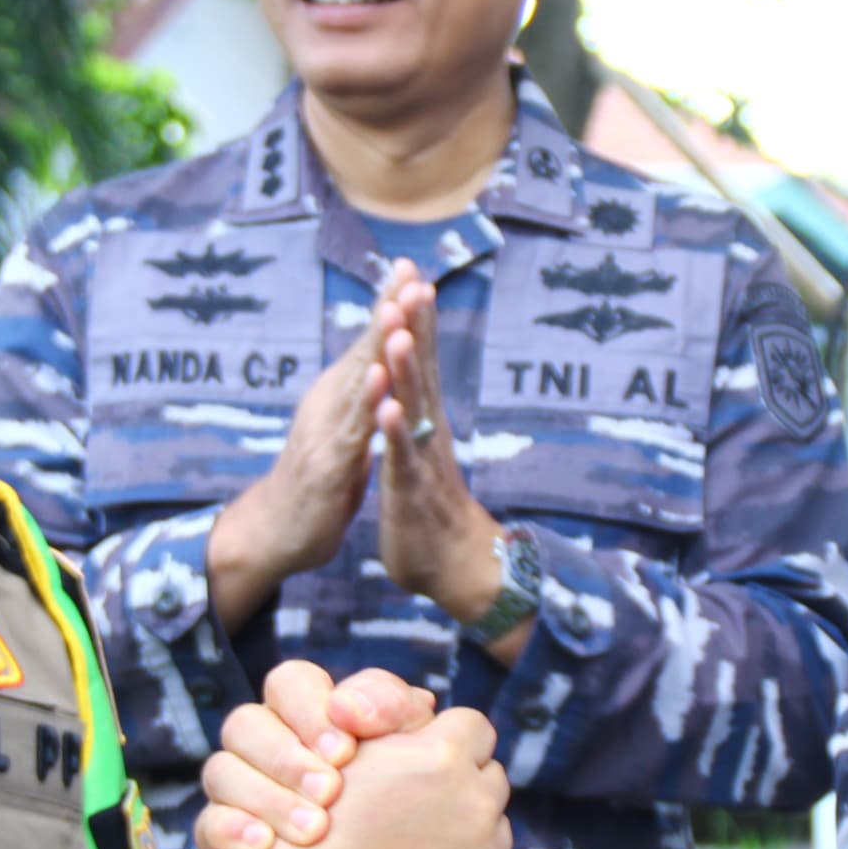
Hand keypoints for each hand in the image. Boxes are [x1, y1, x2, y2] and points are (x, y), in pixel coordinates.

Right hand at [192, 706, 517, 848]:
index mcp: (443, 755)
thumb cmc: (316, 820)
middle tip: (418, 808)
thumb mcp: (351, 750)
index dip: (448, 742)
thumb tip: (431, 705)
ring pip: (497, 828)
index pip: (475, 728)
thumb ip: (396, 720)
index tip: (424, 762)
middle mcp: (474, 803)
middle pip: (490, 777)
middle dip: (463, 786)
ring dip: (469, 833)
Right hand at [199, 660, 437, 848]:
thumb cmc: (406, 795)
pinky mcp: (222, 831)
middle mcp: (264, 741)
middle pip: (246, 723)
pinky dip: (233, 830)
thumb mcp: (416, 747)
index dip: (311, 710)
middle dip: (289, 758)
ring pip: (222, 770)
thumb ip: (395, 711)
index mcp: (307, 709)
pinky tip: (264, 846)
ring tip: (313, 830)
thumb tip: (359, 704)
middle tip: (331, 792)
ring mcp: (237, 785)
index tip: (346, 750)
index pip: (290, 683)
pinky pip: (208, 822)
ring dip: (268, 797)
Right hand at [206, 268, 397, 630]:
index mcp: (339, 397)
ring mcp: (326, 433)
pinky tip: (382, 378)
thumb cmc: (315, 480)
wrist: (276, 532)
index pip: (370, 344)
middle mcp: (329, 405)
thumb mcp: (342, 430)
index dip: (390, 306)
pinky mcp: (328, 467)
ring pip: (357, 383)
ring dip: (378, 346)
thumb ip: (358, 398)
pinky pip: (351, 431)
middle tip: (409, 270)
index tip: (412, 267)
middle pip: (364, 350)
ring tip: (397, 309)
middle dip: (388, 310)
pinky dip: (367, 403)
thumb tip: (378, 364)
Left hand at [367, 277, 510, 632]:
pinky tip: (389, 407)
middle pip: (423, 372)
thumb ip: (416, 424)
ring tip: (399, 332)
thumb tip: (412, 389)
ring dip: (406, 370)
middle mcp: (430, 433)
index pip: (422, 364)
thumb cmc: (433, 513)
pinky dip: (396, 432)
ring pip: (414, 408)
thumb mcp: (420, 457)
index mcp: (426, 422)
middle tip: (415, 281)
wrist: (458, 570)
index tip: (412, 278)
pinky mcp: (412, 493)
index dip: (417, 321)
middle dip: (417, 327)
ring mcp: (423, 461)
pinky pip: (403, 458)